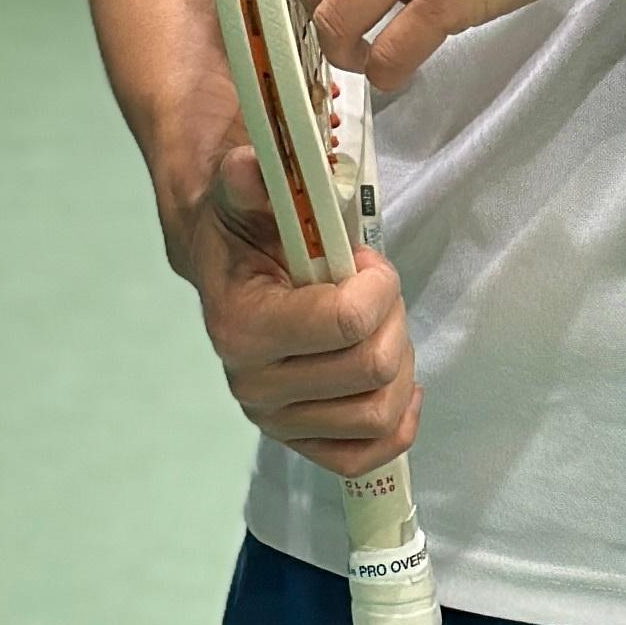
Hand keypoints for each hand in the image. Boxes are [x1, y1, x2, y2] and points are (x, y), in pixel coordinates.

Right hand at [167, 141, 420, 479]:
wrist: (227, 263)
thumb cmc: (247, 224)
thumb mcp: (244, 189)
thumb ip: (249, 179)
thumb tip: (249, 167)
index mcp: (240, 325)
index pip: (347, 323)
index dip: (377, 285)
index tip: (363, 261)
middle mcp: (253, 385)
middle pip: (373, 367)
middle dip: (391, 318)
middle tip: (372, 291)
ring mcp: (277, 420)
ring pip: (381, 412)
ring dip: (398, 361)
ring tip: (376, 326)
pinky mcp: (301, 440)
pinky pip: (366, 456)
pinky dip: (397, 421)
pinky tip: (394, 382)